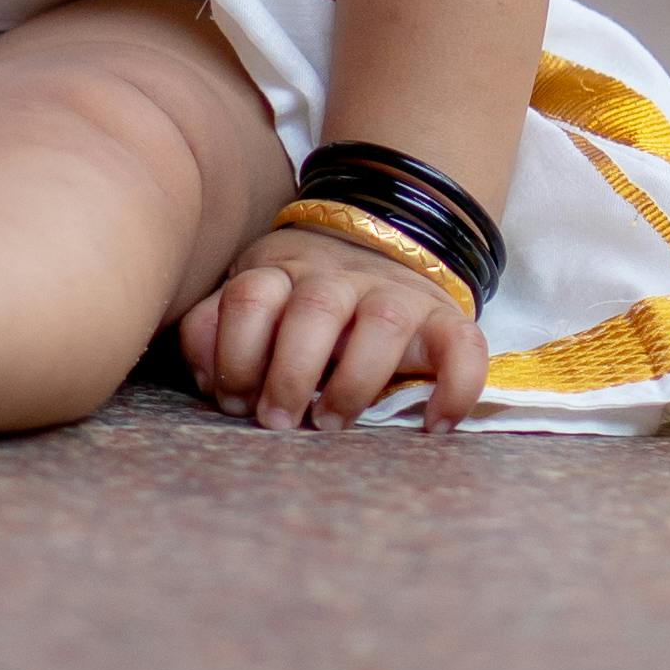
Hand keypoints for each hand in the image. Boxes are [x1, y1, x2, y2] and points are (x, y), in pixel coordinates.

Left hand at [181, 221, 487, 436]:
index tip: (235, 402)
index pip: (250, 297)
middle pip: (314, 310)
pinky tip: (433, 426)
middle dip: (291, 373)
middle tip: (277, 422)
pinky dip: (456, 387)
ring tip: (332, 424)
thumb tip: (206, 377)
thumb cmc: (299, 297)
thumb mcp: (253, 298)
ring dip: (355, 381)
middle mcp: (338, 277)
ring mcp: (395, 293)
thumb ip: (216, 329)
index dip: (236, 353)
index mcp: (283, 271)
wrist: (378, 243)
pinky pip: (463, 345)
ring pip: (384, 320)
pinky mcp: (445, 318)